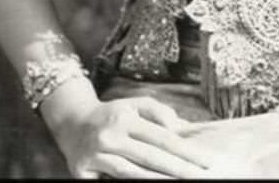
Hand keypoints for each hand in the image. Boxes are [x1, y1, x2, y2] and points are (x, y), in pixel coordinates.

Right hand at [48, 92, 216, 178]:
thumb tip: (182, 128)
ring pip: (132, 173)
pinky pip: (112, 182)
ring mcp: (97, 155)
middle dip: (178, 168)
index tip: (206, 160)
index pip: (162, 137)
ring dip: (158, 180)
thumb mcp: (134, 104)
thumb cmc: (111, 114)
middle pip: (151, 156)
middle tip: (201, 176)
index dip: (186, 150)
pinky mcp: (83, 172)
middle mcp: (111, 135)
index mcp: (125, 117)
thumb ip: (159, 112)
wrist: (71, 122)